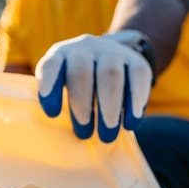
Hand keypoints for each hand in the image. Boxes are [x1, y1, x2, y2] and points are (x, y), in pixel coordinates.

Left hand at [35, 31, 152, 142]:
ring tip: (107, 135)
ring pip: (110, 74)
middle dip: (81, 105)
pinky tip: (131, 124)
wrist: (111, 60)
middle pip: (81, 72)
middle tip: (84, 134)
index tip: (52, 113)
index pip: (51, 65)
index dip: (50, 85)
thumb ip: (57, 103)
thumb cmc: (76, 85)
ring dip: (109, 107)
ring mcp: (111, 52)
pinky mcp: (136, 61)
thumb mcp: (61, 87)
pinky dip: (135, 102)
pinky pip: (138, 77)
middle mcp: (84, 49)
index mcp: (60, 55)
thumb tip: (57, 138)